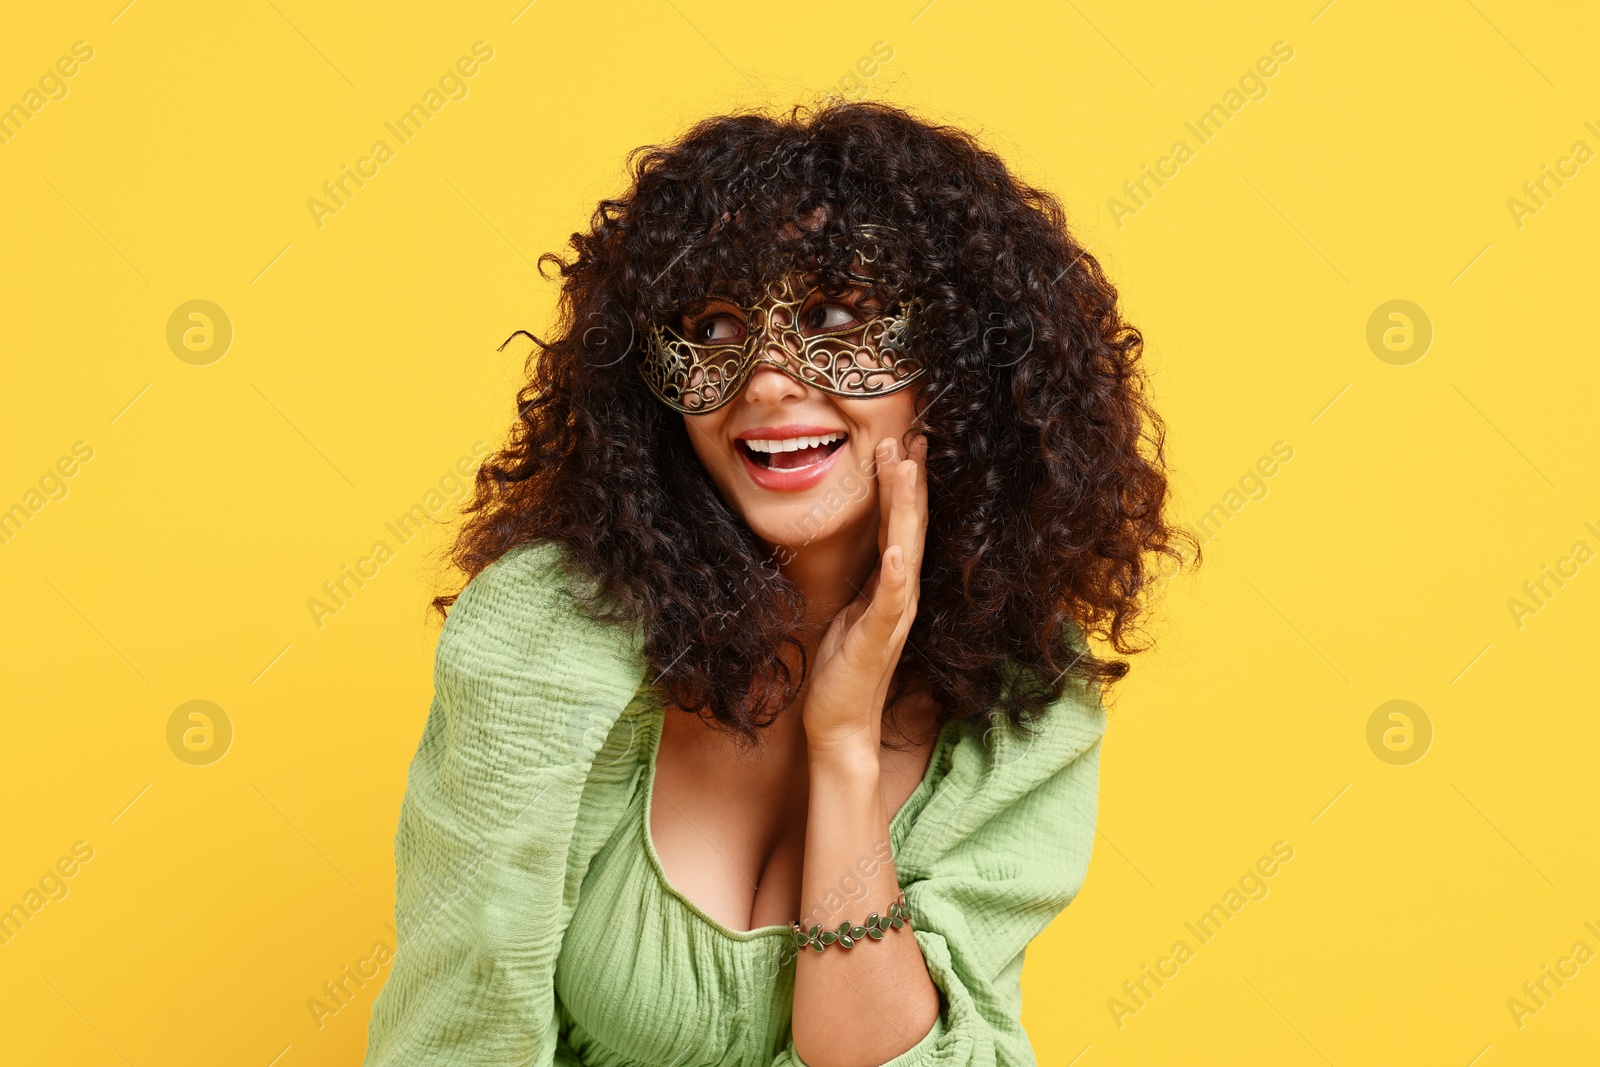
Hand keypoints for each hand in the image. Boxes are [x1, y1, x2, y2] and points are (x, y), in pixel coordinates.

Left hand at [803, 434, 928, 752]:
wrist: (841, 723)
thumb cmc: (844, 670)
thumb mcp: (852, 612)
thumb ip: (868, 581)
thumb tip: (873, 550)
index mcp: (893, 586)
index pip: (903, 525)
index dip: (906, 484)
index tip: (908, 442)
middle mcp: (902, 595)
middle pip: (911, 526)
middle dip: (911, 480)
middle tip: (913, 434)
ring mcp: (893, 616)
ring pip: (906, 550)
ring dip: (907, 509)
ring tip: (907, 468)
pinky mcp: (877, 638)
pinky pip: (890, 601)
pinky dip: (896, 573)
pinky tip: (897, 549)